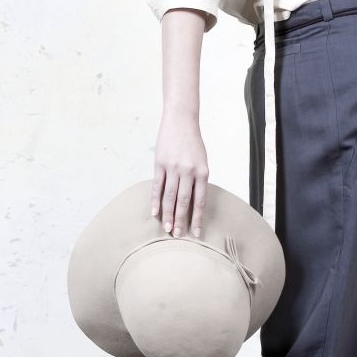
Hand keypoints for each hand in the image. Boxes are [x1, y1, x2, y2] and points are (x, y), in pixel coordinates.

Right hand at [151, 112, 208, 237]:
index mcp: (202, 172)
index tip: (195, 232)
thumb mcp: (202, 161)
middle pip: (184, 201)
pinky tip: (154, 212)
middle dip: (181, 220)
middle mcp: (188, 171)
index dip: (197, 218)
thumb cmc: (193, 142)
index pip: (200, 201)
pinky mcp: (160, 164)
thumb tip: (192, 201)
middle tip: (178, 235)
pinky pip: (157, 186)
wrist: (181, 120)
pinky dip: (155, 200)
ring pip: (170, 196)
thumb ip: (198, 180)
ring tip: (167, 229)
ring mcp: (173, 168)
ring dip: (168, 214)